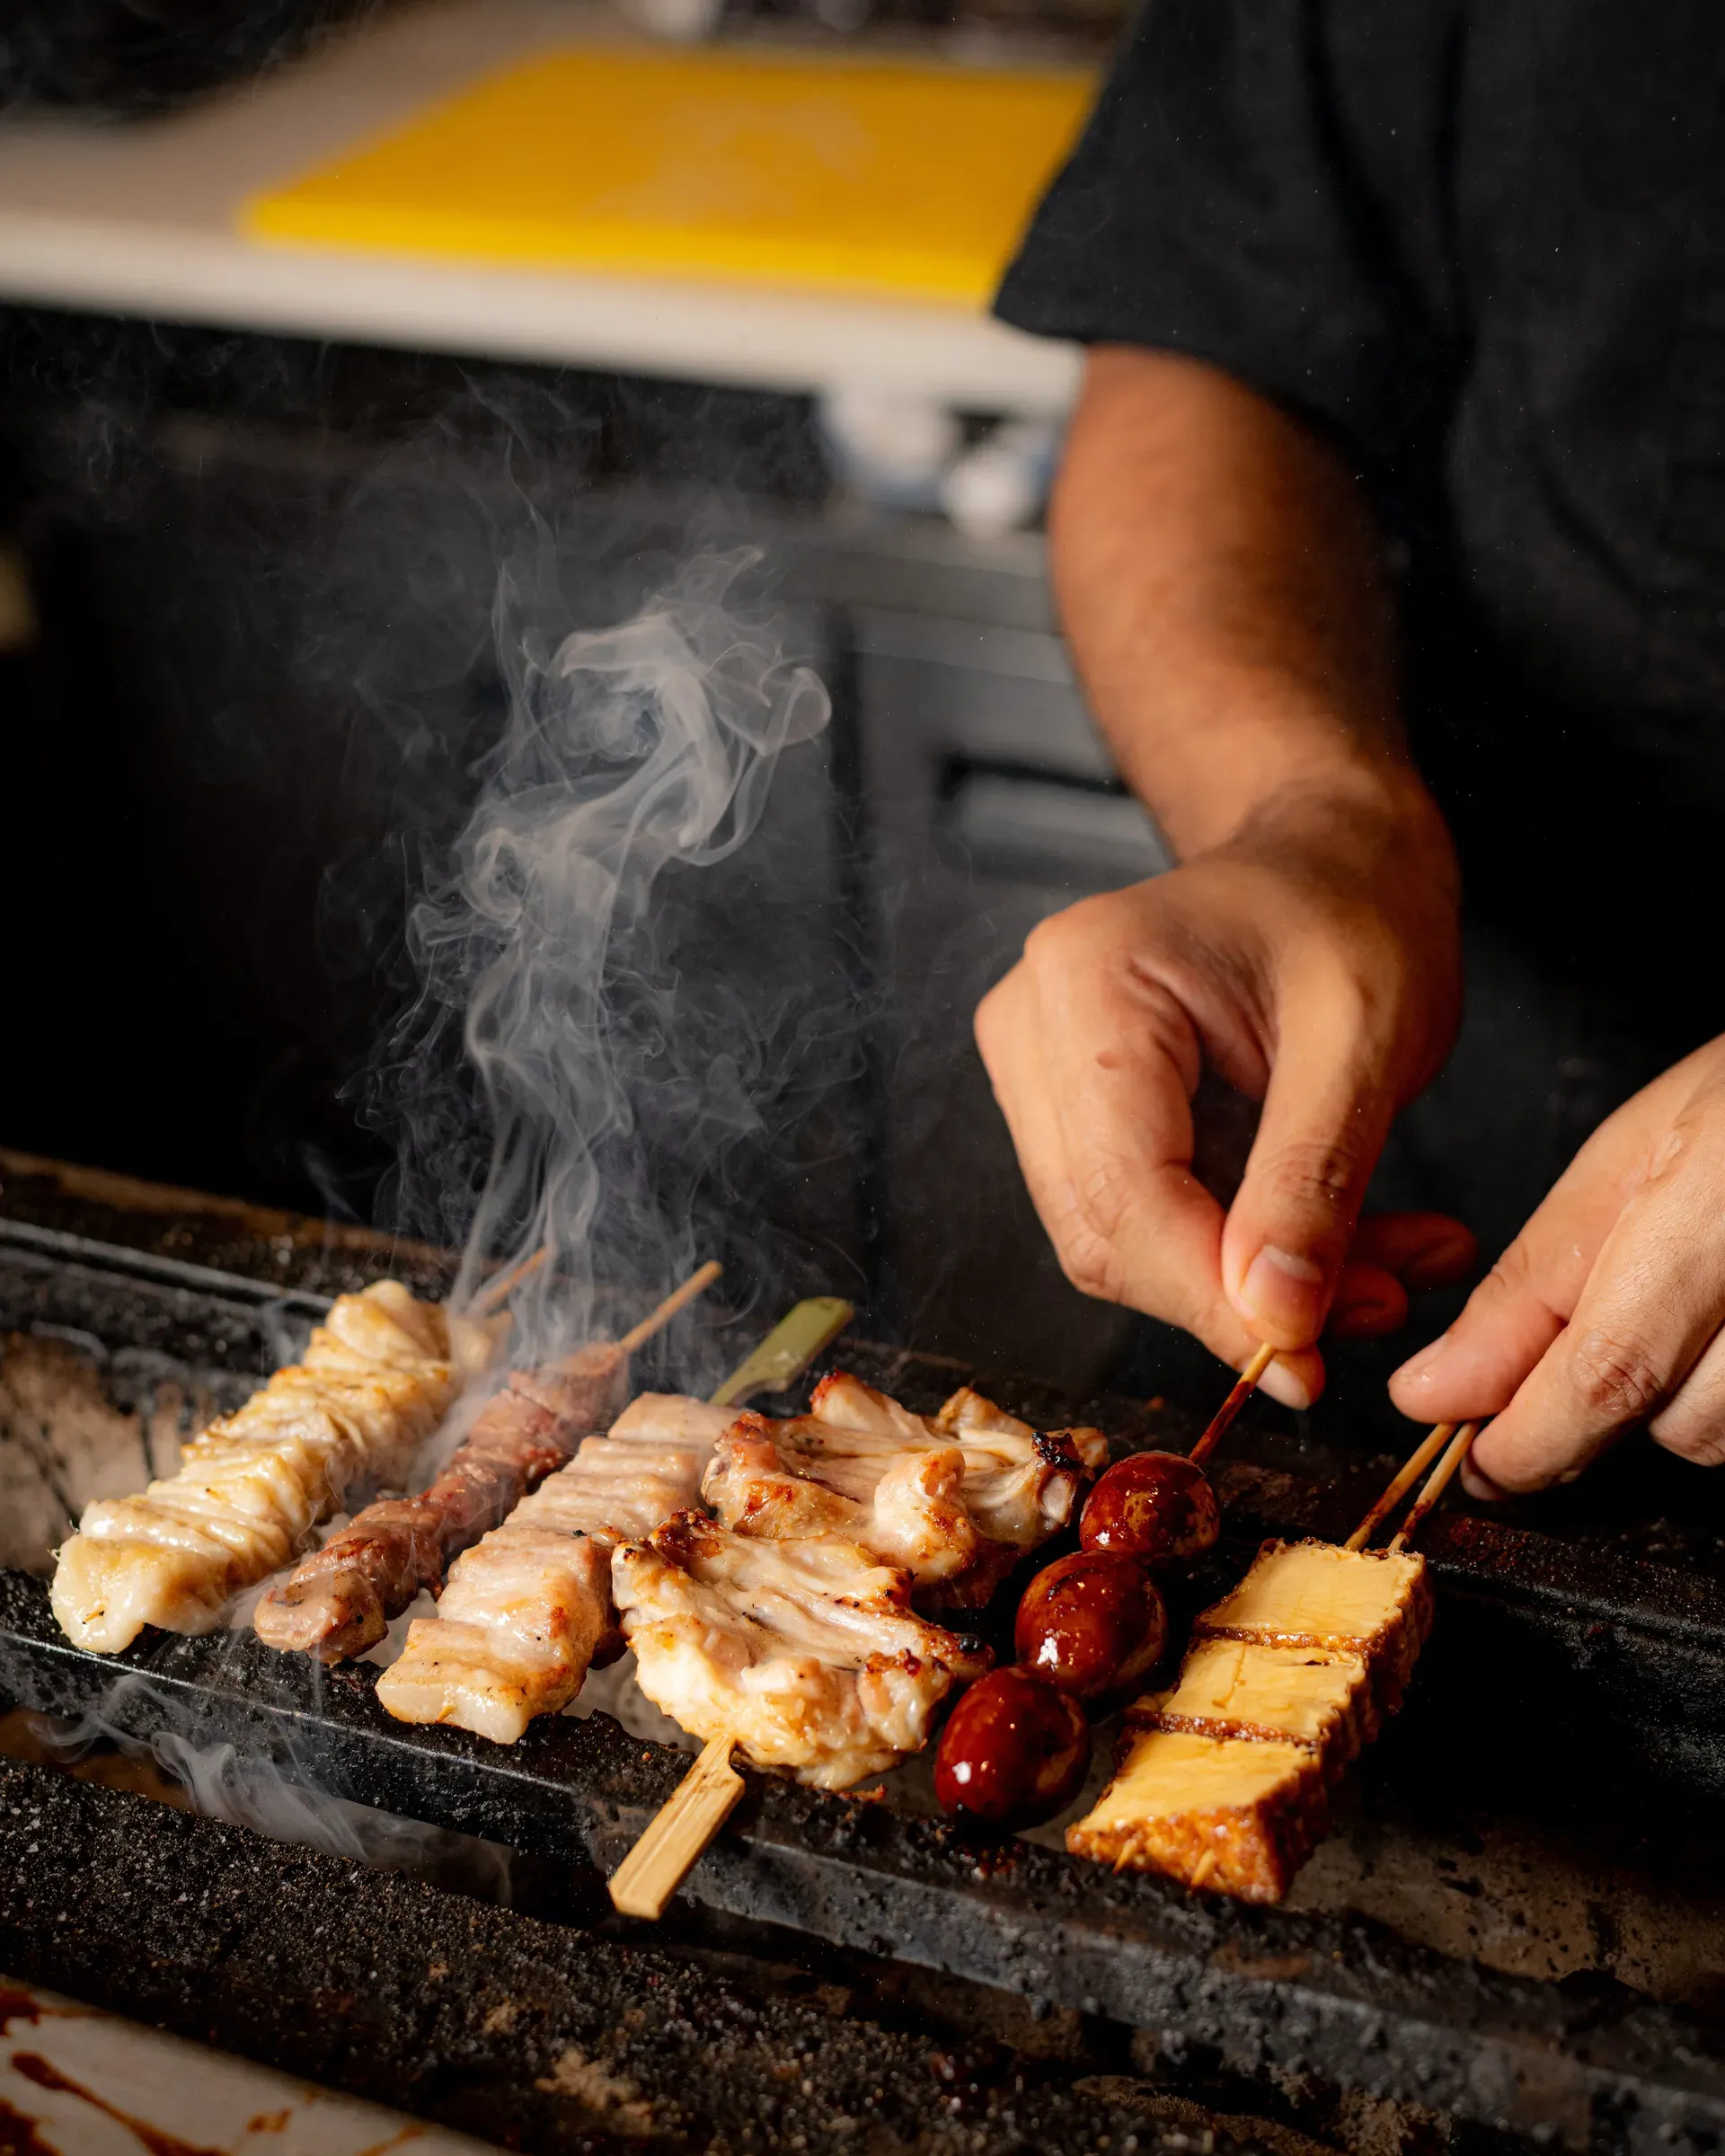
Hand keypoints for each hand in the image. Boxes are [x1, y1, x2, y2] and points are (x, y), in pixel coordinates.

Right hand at [976, 785, 1472, 1407]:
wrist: (1328, 851)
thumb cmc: (1350, 904)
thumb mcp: (1366, 1040)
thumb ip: (1312, 1186)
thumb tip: (1277, 1325)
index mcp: (1088, 983)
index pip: (1122, 1192)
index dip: (1210, 1299)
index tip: (1308, 1367)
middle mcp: (1033, 1026)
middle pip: (1104, 1230)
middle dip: (1236, 1297)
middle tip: (1373, 1312)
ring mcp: (1039, 1070)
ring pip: (1120, 1242)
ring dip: (1248, 1284)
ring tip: (1384, 1271)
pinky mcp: (1072, 1110)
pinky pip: (1141, 1219)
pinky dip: (1240, 1253)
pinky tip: (1344, 1247)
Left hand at [1391, 1037, 1724, 1491]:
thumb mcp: (1626, 1161)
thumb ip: (1533, 1283)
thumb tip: (1442, 1388)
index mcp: (1719, 1212)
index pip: (1610, 1372)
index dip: (1530, 1440)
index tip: (1478, 1462)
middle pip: (1678, 1427)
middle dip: (1605, 1413)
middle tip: (1586, 1347)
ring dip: (1680, 1405)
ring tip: (1687, 1306)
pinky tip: (1723, 1331)